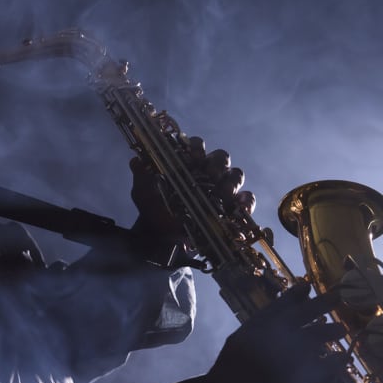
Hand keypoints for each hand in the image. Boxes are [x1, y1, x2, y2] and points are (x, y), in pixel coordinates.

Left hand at [129, 139, 255, 241]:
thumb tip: (136, 162)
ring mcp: (221, 189)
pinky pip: (246, 200)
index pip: (197, 145)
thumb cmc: (154, 208)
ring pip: (235, 175)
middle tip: (212, 174)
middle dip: (218, 163)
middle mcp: (207, 171)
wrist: (160, 237)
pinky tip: (240, 208)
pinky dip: (246, 202)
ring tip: (225, 193)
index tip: (192, 157)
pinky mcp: (230, 208)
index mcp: (188, 162)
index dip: (197, 147)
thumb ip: (141, 175)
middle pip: (221, 158)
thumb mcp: (143, 191)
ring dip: (232, 181)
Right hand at [206, 283, 347, 382]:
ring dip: (332, 330)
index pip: (283, 303)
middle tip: (338, 296)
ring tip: (342, 329)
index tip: (307, 286)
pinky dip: (336, 362)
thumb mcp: (238, 344)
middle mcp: (282, 330)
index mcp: (262, 322)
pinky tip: (343, 359)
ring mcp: (296, 349)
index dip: (297, 294)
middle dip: (323, 303)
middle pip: (308, 311)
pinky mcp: (308, 371)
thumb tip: (266, 331)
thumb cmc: (230, 372)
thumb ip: (255, 334)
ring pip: (321, 334)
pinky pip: (329, 364)